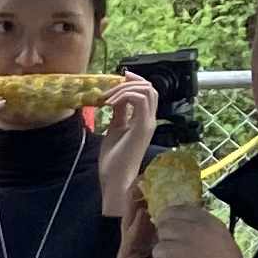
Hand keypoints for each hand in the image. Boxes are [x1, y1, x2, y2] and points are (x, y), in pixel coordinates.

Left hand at [90, 73, 160, 216]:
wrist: (115, 179)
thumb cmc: (114, 160)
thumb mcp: (114, 130)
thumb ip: (118, 114)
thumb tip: (116, 100)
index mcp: (143, 121)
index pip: (147, 92)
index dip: (134, 81)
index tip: (118, 78)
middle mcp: (149, 120)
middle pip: (150, 88)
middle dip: (130, 81)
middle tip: (111, 85)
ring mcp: (147, 123)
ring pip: (147, 90)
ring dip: (124, 89)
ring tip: (107, 98)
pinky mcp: (142, 127)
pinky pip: (139, 99)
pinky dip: (123, 96)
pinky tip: (110, 104)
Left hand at [137, 198, 257, 257]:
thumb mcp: (223, 244)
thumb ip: (204, 230)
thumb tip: (185, 222)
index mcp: (209, 224)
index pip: (179, 209)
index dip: (173, 222)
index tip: (174, 234)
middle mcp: (192, 232)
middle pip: (164, 227)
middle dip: (167, 241)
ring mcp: (176, 250)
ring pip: (157, 249)